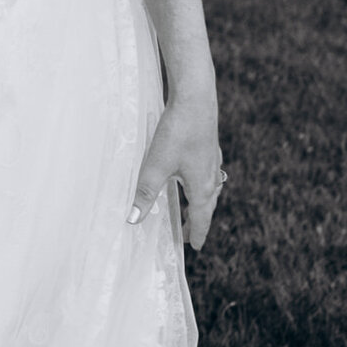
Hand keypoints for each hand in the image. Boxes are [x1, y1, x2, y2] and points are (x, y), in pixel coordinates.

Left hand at [130, 92, 223, 250]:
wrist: (196, 100)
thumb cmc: (177, 134)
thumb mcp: (156, 166)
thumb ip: (145, 194)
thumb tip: (133, 220)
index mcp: (202, 187)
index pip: (200, 218)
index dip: (196, 233)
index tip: (195, 247)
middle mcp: (212, 176)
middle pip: (208, 205)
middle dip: (199, 220)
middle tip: (192, 233)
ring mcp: (213, 160)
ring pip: (211, 188)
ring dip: (203, 201)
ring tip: (195, 207)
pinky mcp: (209, 145)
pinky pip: (209, 172)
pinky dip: (204, 182)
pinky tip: (197, 172)